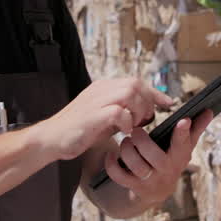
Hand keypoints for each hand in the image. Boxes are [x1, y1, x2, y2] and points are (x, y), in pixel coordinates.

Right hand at [36, 78, 173, 160]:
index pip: (136, 82)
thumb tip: (146, 113)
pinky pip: (118, 111)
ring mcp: (96, 100)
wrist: (51, 138)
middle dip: (147, 103)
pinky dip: (126, 121)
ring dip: (138, 111)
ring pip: (130, 93)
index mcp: (104, 87)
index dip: (155, 92)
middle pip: (135, 84)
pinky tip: (122, 132)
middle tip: (144, 121)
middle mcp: (101, 89)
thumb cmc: (79, 130)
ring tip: (133, 125)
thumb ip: (124, 112)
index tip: (168, 103)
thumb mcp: (106, 118)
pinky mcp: (92, 114)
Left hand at [102, 109, 214, 204]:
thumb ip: (196, 129)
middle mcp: (167, 170)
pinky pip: (120, 176)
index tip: (183, 120)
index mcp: (180, 157)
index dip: (183, 133)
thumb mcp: (184, 147)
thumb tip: (210, 110)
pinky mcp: (134, 187)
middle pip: (155, 157)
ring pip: (136, 165)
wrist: (155, 191)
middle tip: (135, 130)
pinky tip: (111, 154)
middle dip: (143, 142)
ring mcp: (150, 180)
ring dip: (127, 150)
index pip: (184, 144)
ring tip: (125, 141)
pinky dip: (112, 164)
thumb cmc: (170, 160)